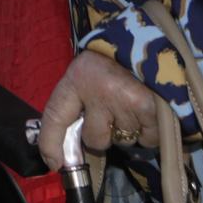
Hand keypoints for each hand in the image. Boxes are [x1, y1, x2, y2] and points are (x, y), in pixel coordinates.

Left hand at [37, 50, 162, 169]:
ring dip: (129, 130)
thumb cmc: (114, 60)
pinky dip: (149, 131)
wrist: (151, 39)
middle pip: (95, 139)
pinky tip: (147, 111)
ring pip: (123, 140)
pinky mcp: (148, 107)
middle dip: (104, 133)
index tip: (55, 163)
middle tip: (113, 111)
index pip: (55, 116)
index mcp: (76, 77)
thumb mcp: (87, 73)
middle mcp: (97, 89)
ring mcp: (123, 99)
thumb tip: (64, 152)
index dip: (51, 143)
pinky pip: (146, 139)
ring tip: (132, 104)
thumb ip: (77, 104)